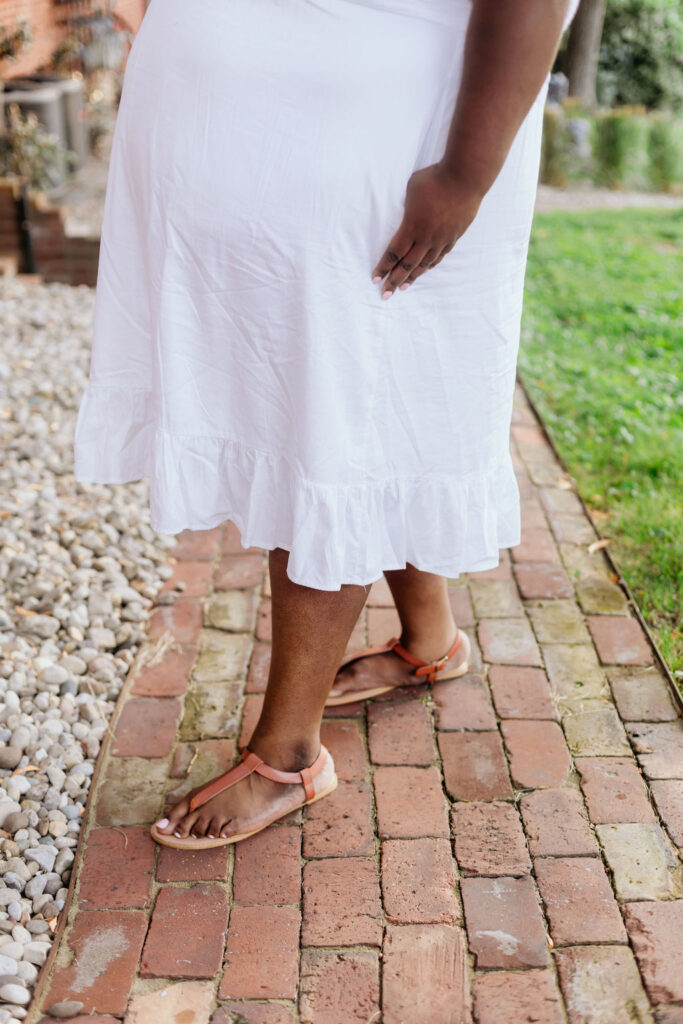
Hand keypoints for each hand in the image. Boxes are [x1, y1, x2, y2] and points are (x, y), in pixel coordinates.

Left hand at [371, 163, 483, 298]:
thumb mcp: (411, 190)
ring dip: (412, 277)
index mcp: (411, 226)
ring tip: (404, 287)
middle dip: (394, 281)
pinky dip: (430, 265)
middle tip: (385, 294)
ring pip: (425, 264)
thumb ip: (408, 208)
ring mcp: (442, 238)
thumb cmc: (435, 178)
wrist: (465, 177)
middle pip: (407, 265)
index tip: (375, 279)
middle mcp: (426, 237)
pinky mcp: (454, 235)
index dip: (383, 267)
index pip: (394, 253)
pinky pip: (439, 256)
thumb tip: (409, 216)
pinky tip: (424, 271)